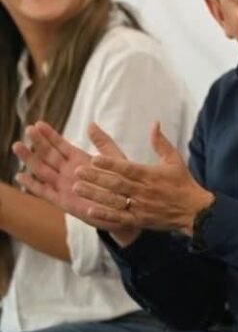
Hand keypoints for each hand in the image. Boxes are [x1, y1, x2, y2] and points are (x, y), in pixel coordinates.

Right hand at [12, 121, 136, 242]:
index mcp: (80, 159)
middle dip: (38, 142)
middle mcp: (68, 171)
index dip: (50, 135)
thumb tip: (90, 124)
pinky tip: (20, 176)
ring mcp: (64, 185)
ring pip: (43, 170)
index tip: (38, 123)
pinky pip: (44, 191)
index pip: (61, 144)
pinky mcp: (62, 201)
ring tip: (17, 145)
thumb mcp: (114, 158)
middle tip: (27, 129)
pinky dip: (32, 184)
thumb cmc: (121, 182)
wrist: (126, 207)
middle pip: (49, 154)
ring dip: (30, 159)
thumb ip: (103, 142)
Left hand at [72, 122, 212, 237]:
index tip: (94, 159)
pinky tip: (90, 211)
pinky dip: (105, 215)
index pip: (127, 169)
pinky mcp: (140, 220)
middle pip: (116, 184)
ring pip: (114, 200)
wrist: (194, 210)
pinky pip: (120, 218)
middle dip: (96, 178)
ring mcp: (141, 207)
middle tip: (77, 172)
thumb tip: (154, 123)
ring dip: (95, 195)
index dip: (110, 164)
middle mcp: (144, 191)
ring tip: (77, 188)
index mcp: (151, 175)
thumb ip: (161, 142)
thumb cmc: (183, 183)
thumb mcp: (174, 160)